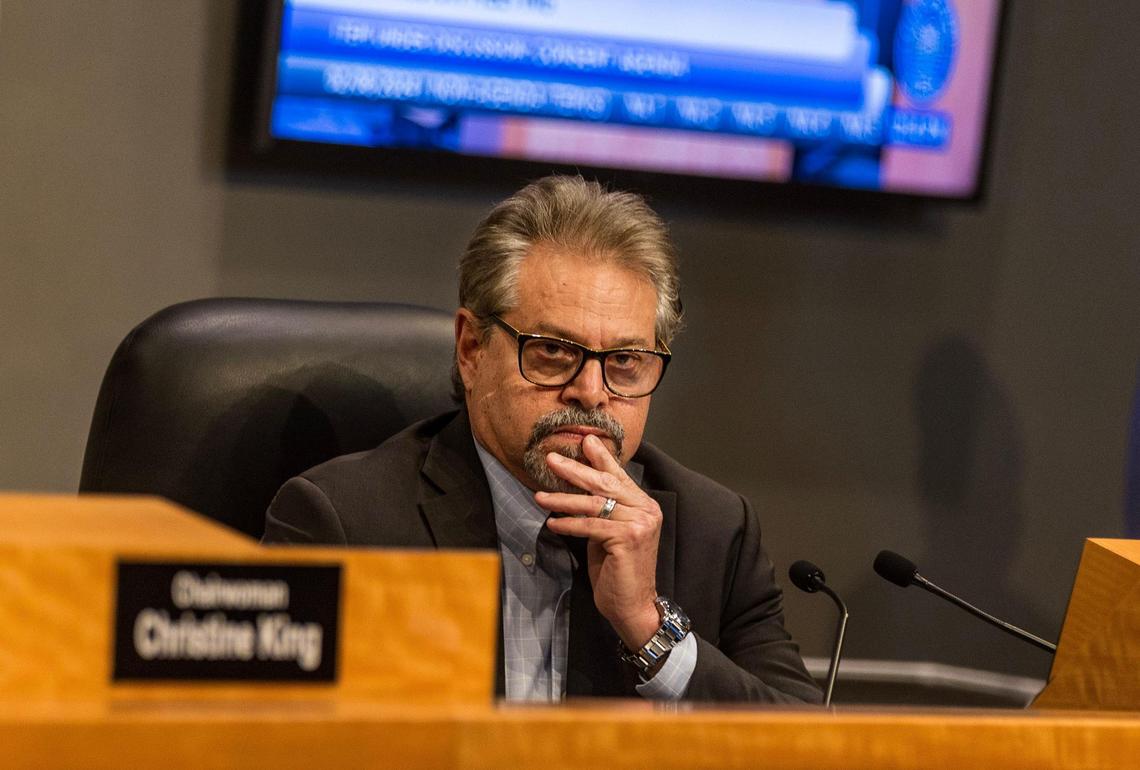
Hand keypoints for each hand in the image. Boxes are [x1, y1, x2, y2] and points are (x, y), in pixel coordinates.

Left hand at [539, 434, 661, 648]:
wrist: (633, 605)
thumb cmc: (617, 570)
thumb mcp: (609, 533)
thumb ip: (603, 509)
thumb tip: (580, 487)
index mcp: (645, 504)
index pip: (618, 476)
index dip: (601, 457)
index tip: (585, 440)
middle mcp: (647, 509)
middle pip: (604, 483)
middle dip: (575, 470)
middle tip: (552, 459)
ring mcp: (640, 522)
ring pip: (594, 503)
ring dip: (563, 499)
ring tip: (540, 495)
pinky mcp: (628, 537)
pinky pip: (591, 525)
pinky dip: (569, 523)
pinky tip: (552, 522)